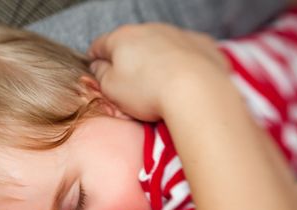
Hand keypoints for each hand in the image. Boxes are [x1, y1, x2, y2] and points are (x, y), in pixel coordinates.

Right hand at [88, 23, 227, 120]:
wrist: (196, 92)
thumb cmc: (149, 91)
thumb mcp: (111, 89)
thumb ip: (101, 75)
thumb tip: (99, 66)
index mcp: (123, 38)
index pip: (100, 45)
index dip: (95, 59)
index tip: (96, 69)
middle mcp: (150, 29)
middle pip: (132, 44)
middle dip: (128, 61)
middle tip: (128, 86)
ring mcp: (177, 34)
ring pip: (159, 46)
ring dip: (155, 61)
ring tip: (157, 86)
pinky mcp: (201, 43)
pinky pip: (185, 52)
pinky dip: (181, 63)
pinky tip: (181, 81)